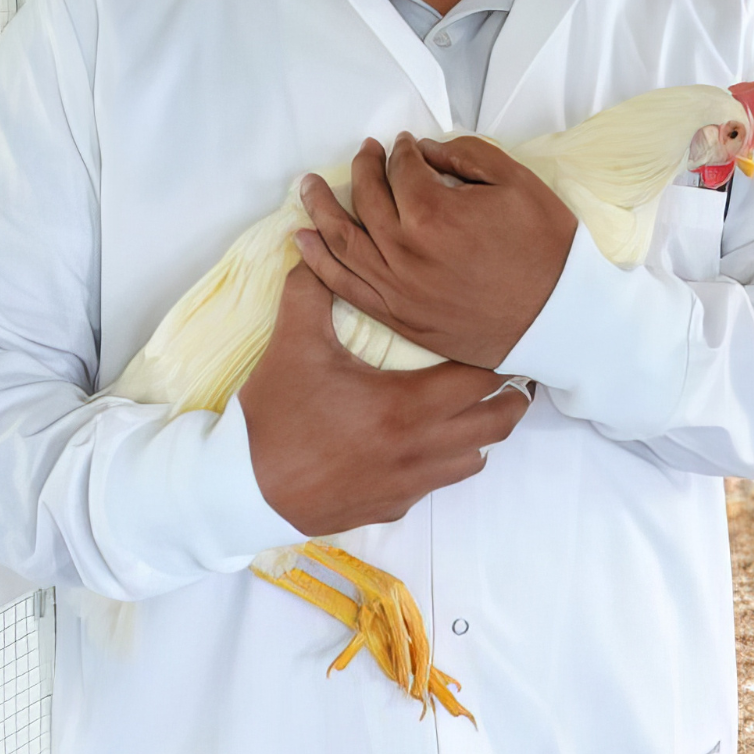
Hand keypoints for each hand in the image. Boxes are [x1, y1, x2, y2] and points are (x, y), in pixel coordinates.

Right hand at [238, 262, 529, 536]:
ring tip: (468, 406)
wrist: (242, 489)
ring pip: (475, 459)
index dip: (498, 357)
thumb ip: (311, 290)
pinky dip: (443, 461)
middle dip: (510, 397)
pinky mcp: (393, 507)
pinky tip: (421, 441)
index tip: (497, 339)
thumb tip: (316, 246)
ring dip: (480, 432)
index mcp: (406, 406)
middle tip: (506, 373)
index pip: (484, 379)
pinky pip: (438, 482)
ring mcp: (410, 485)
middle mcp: (420, 450)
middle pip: (498, 423)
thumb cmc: (274, 417)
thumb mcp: (293, 345)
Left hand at [294, 133, 577, 369]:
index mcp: (433, 213)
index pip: (401, 170)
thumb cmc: (545, 248)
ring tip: (307, 187)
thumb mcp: (516, 183)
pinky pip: (344, 286)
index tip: (404, 145)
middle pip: (366, 199)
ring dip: (320, 209)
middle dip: (363, 168)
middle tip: (364, 152)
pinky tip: (304, 241)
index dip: (402, 151)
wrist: (558, 316)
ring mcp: (397, 288)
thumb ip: (465, 155)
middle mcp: (405, 251)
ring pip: (342, 241)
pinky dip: (319, 261)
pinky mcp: (399, 316)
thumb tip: (426, 152)